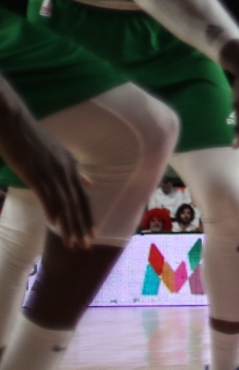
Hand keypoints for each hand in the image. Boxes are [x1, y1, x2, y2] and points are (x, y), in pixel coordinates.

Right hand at [0, 118, 94, 248]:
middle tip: (85, 246)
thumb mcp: (60, 154)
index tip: (93, 235)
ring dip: (68, 224)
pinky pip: (45, 194)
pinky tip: (54, 223)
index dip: (88, 217)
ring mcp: (50, 172)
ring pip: (64, 203)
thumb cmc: (34, 140)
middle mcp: (65, 171)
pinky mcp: (34, 172)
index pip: (83, 197)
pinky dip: (51, 209)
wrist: (15, 123)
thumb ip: (74, 170)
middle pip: (77, 203)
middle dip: (81, 226)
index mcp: (71, 167)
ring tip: (71, 242)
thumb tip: (89, 183)